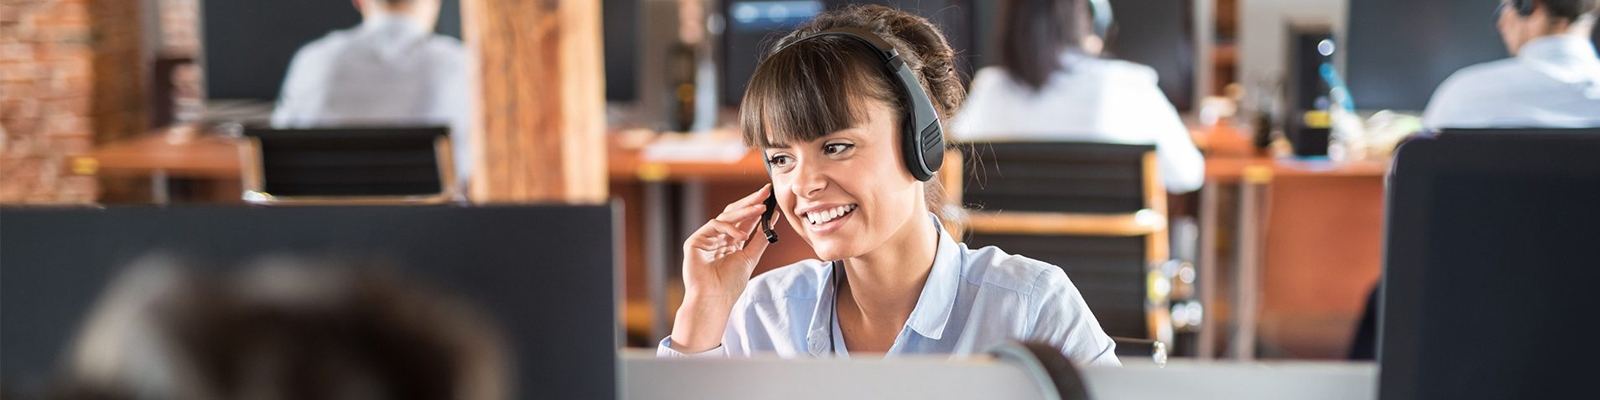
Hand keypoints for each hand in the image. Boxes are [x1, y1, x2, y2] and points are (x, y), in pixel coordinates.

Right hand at [681, 184, 775, 299]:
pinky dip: (729, 227)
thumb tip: (773, 218)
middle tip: (765, 191)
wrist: (714, 300)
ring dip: (745, 210)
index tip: (769, 196)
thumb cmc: (730, 284)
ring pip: (726, 216)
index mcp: (731, 242)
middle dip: (750, 201)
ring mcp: (706, 238)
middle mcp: (718, 238)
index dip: (756, 208)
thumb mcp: (750, 258)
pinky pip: (714, 225)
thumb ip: (760, 238)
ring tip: (761, 208)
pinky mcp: (695, 241)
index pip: (745, 220)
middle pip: (734, 213)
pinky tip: (741, 235)